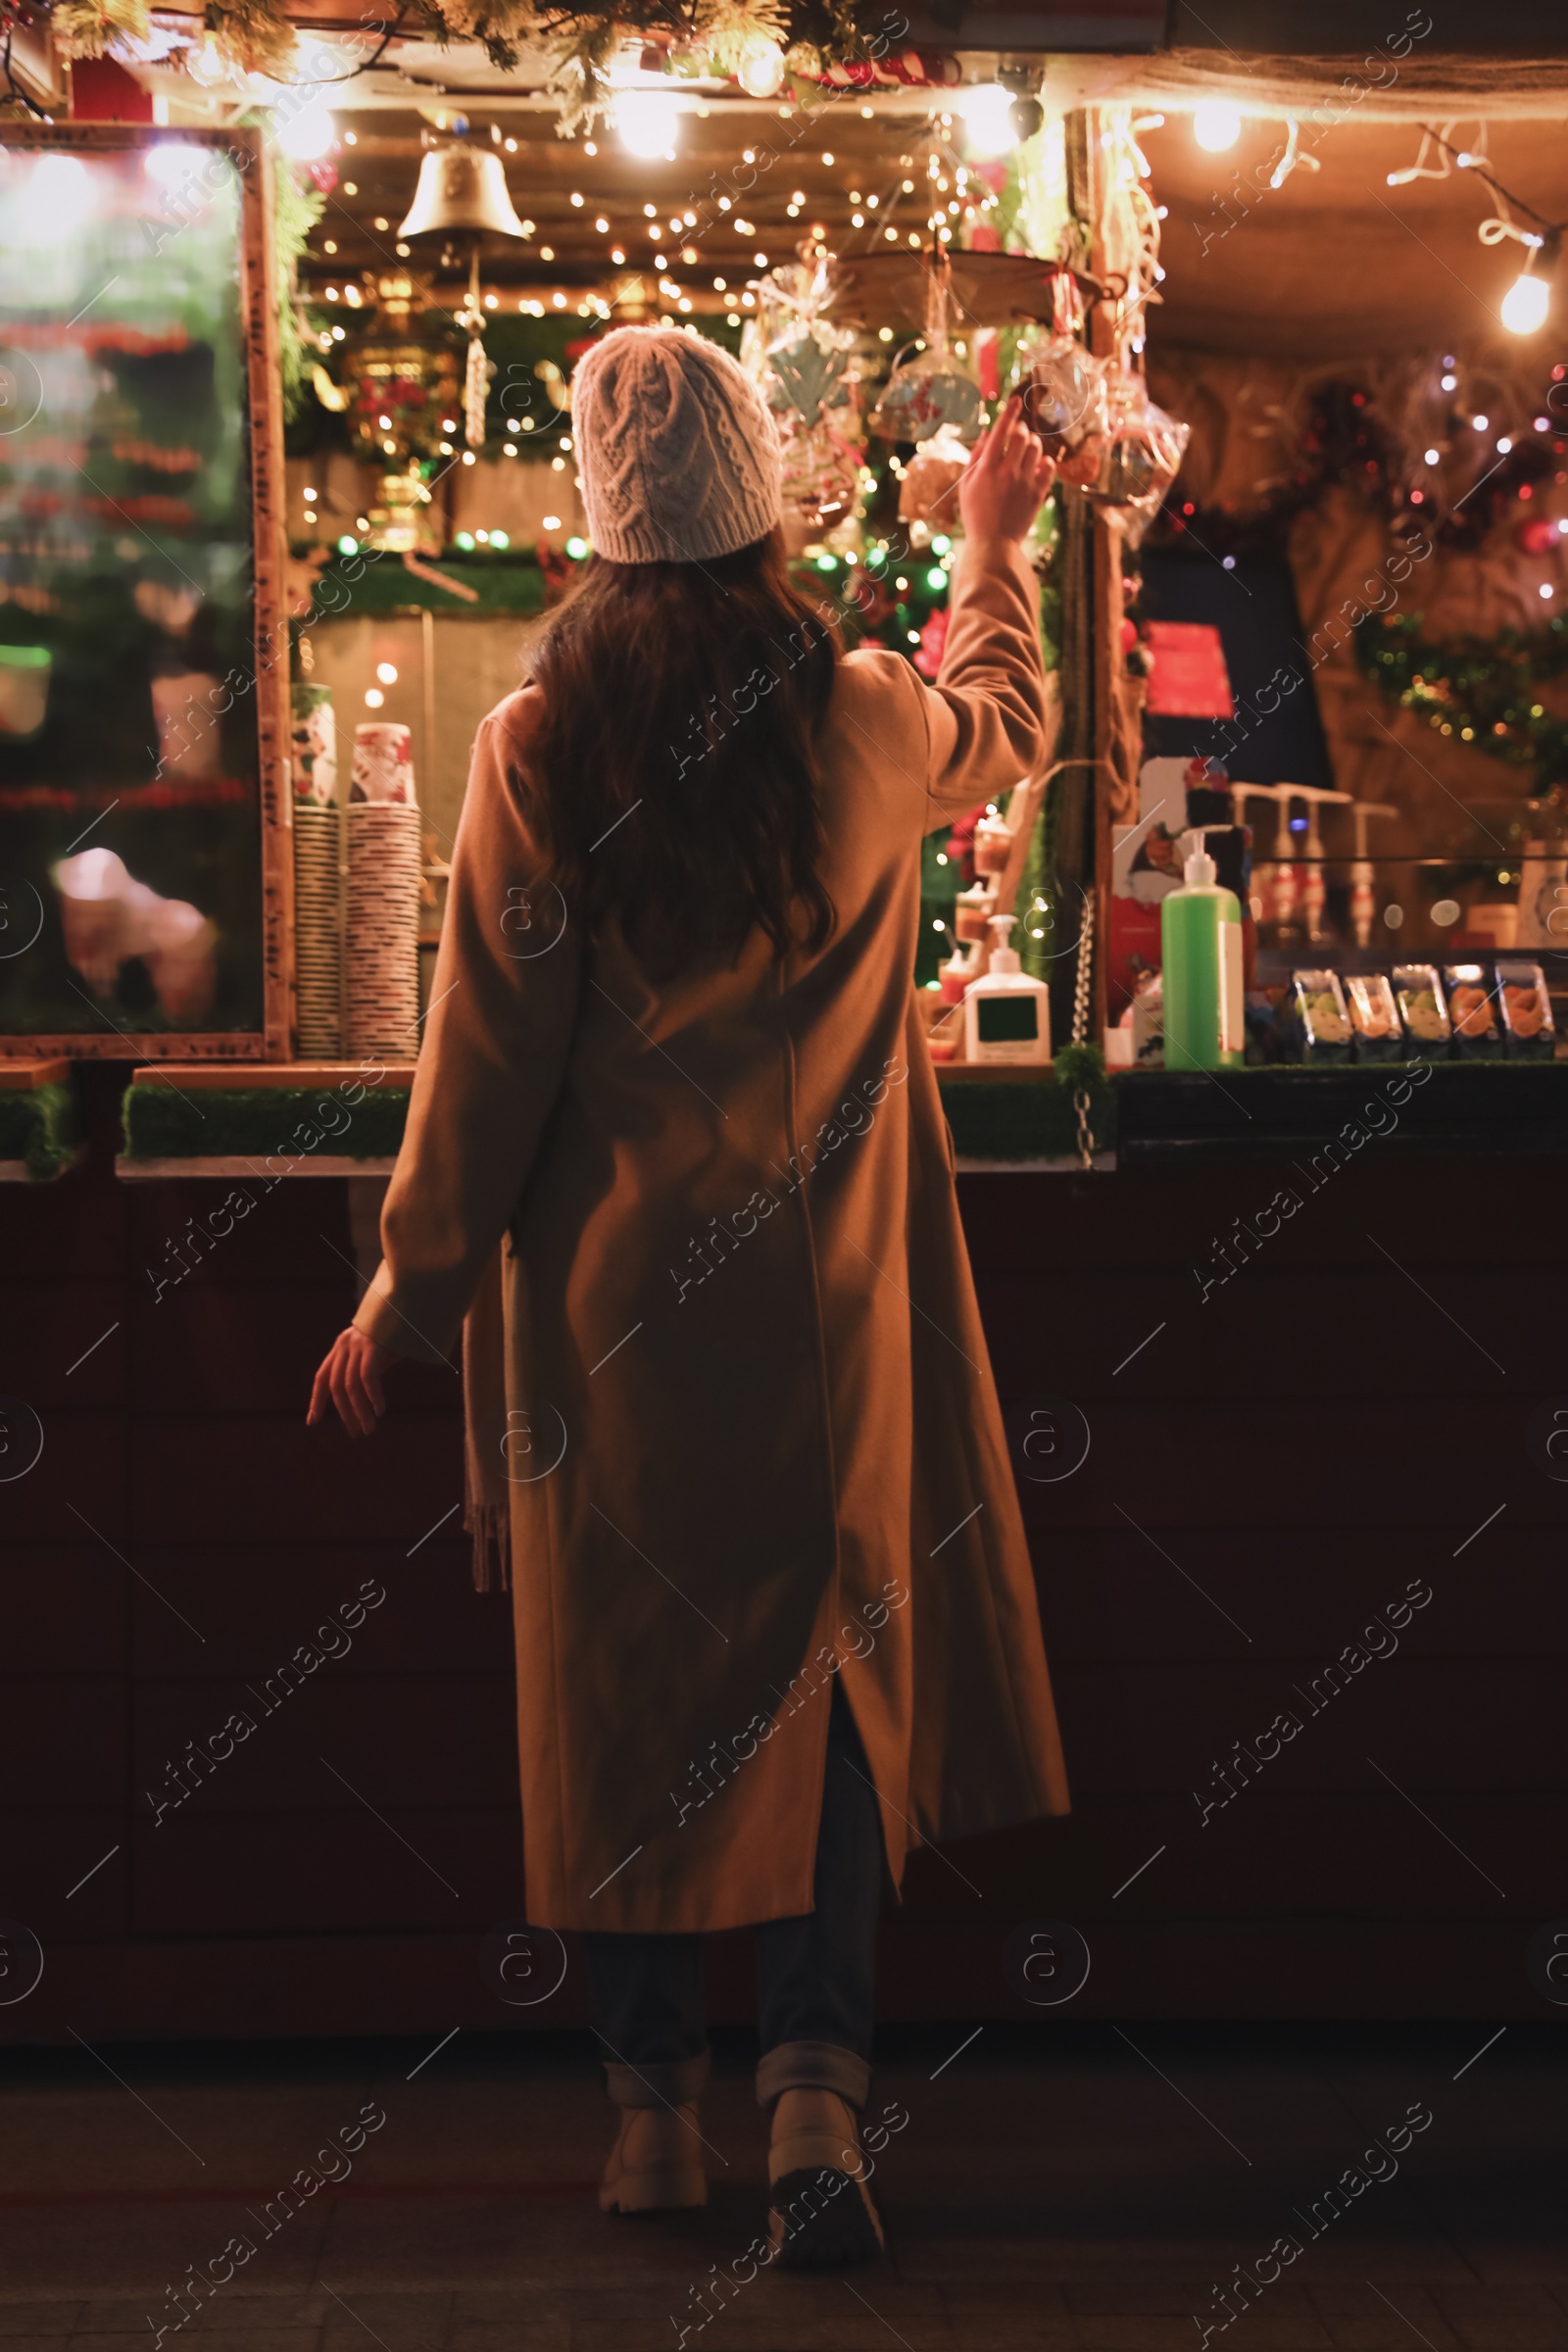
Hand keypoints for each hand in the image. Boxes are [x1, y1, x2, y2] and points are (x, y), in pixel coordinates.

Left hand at [308, 1327, 391, 1437]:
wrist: (409, 1305)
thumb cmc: (397, 1331)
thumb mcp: (378, 1352)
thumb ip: (366, 1370)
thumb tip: (363, 1400)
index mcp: (341, 1346)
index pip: (322, 1377)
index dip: (317, 1400)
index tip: (312, 1421)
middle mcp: (344, 1345)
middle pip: (336, 1386)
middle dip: (345, 1413)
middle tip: (355, 1433)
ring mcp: (358, 1344)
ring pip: (351, 1386)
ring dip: (360, 1411)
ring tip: (369, 1429)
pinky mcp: (373, 1345)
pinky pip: (368, 1377)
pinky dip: (373, 1396)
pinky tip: (379, 1411)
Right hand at [958, 395, 1056, 543]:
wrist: (993, 543)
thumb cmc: (975, 513)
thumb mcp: (966, 485)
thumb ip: (975, 457)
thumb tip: (988, 433)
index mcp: (987, 468)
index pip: (1001, 431)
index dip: (1010, 412)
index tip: (1016, 400)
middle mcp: (1008, 472)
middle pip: (1022, 435)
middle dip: (1021, 429)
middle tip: (1018, 434)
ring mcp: (1025, 482)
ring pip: (1037, 448)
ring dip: (1032, 443)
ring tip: (1025, 451)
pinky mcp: (1038, 493)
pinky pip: (1049, 466)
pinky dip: (1045, 461)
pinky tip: (1037, 465)